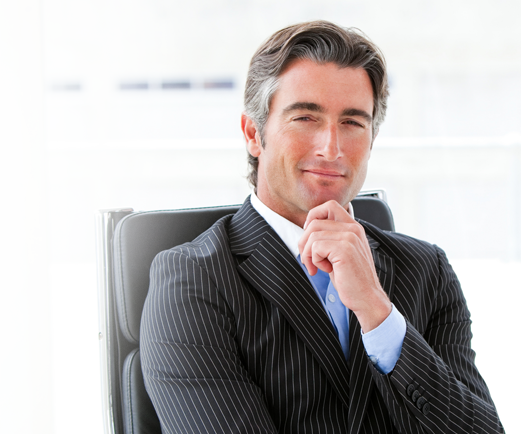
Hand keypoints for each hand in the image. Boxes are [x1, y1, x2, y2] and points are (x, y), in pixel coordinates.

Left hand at [298, 200, 391, 332]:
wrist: (367, 298)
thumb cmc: (351, 279)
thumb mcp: (340, 252)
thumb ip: (329, 237)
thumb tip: (307, 229)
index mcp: (353, 227)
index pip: (329, 206)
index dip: (313, 217)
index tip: (310, 237)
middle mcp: (353, 229)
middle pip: (314, 222)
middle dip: (304, 242)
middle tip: (308, 260)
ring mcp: (350, 237)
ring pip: (312, 235)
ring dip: (308, 254)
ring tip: (318, 267)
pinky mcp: (344, 249)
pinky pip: (315, 247)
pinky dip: (314, 260)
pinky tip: (325, 270)